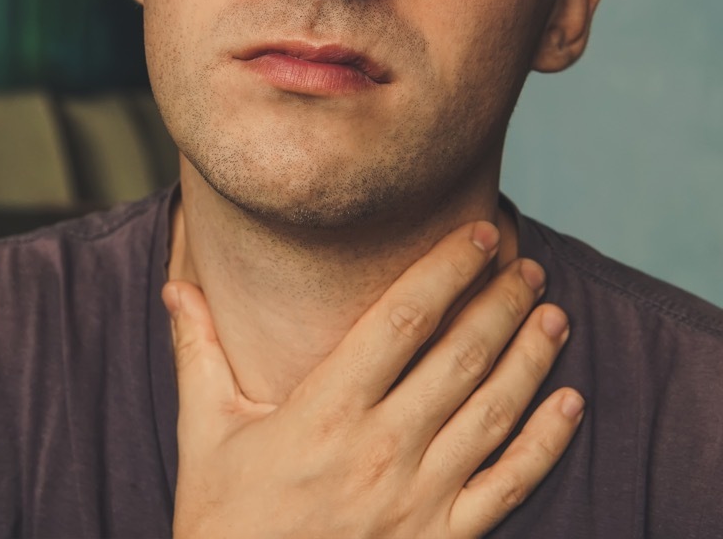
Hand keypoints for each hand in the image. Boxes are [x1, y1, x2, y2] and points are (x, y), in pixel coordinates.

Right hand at [164, 221, 581, 538]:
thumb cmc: (223, 519)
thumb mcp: (204, 431)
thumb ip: (198, 351)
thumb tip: (176, 284)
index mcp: (324, 411)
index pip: (402, 320)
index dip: (446, 270)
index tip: (479, 235)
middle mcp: (380, 449)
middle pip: (459, 357)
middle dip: (500, 303)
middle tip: (526, 266)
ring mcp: (418, 498)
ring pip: (493, 412)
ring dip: (530, 357)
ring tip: (552, 314)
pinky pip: (509, 485)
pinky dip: (545, 443)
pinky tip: (568, 403)